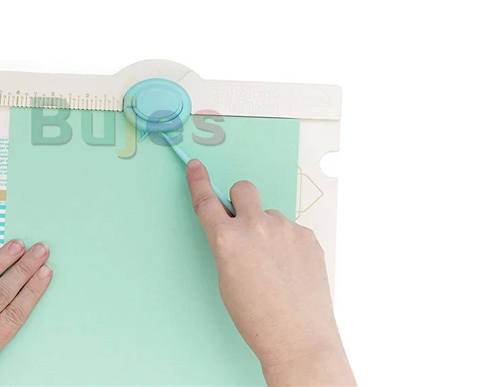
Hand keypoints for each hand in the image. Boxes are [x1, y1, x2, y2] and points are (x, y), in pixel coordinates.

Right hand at [186, 159, 354, 386]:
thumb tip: (234, 228)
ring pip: (270, 214)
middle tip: (244, 222)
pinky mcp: (307, 236)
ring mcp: (285, 229)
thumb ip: (226, 245)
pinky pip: (291, 230)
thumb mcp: (226, 279)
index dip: (199, 181)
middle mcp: (255, 227)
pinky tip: (290, 270)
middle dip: (240, 200)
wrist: (297, 337)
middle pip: (244, 189)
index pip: (207, 201)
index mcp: (227, 240)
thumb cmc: (257, 317)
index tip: (196, 167)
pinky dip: (288, 244)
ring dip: (267, 230)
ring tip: (274, 266)